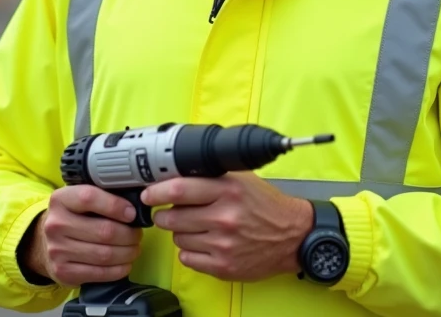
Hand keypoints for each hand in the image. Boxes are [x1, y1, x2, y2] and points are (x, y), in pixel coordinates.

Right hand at [26, 185, 143, 286]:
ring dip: (128, 253)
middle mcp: (55, 224)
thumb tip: (134, 204)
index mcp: (60, 200)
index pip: (89, 198)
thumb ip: (101, 197)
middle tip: (137, 234)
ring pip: (105, 254)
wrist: (44, 243)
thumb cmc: (72, 218)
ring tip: (134, 248)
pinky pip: (99, 273)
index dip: (116, 205)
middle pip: (104, 231)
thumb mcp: (77, 200)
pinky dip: (119, 270)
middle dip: (129, 234)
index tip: (132, 213)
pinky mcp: (63, 272)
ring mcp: (57, 250)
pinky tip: (125, 264)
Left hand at [142, 172, 313, 281]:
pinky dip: (190, 251)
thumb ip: (210, 175)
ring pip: (177, 238)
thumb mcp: (241, 179)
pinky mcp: (223, 266)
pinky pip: (187, 259)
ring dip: (180, 232)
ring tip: (197, 227)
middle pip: (171, 217)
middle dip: (165, 214)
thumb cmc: (265, 205)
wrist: (292, 236)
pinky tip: (204, 243)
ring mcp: (223, 244)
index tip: (148, 194)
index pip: (178, 190)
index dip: (156, 192)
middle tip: (171, 212)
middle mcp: (225, 217)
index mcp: (227, 190)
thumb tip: (174, 173)